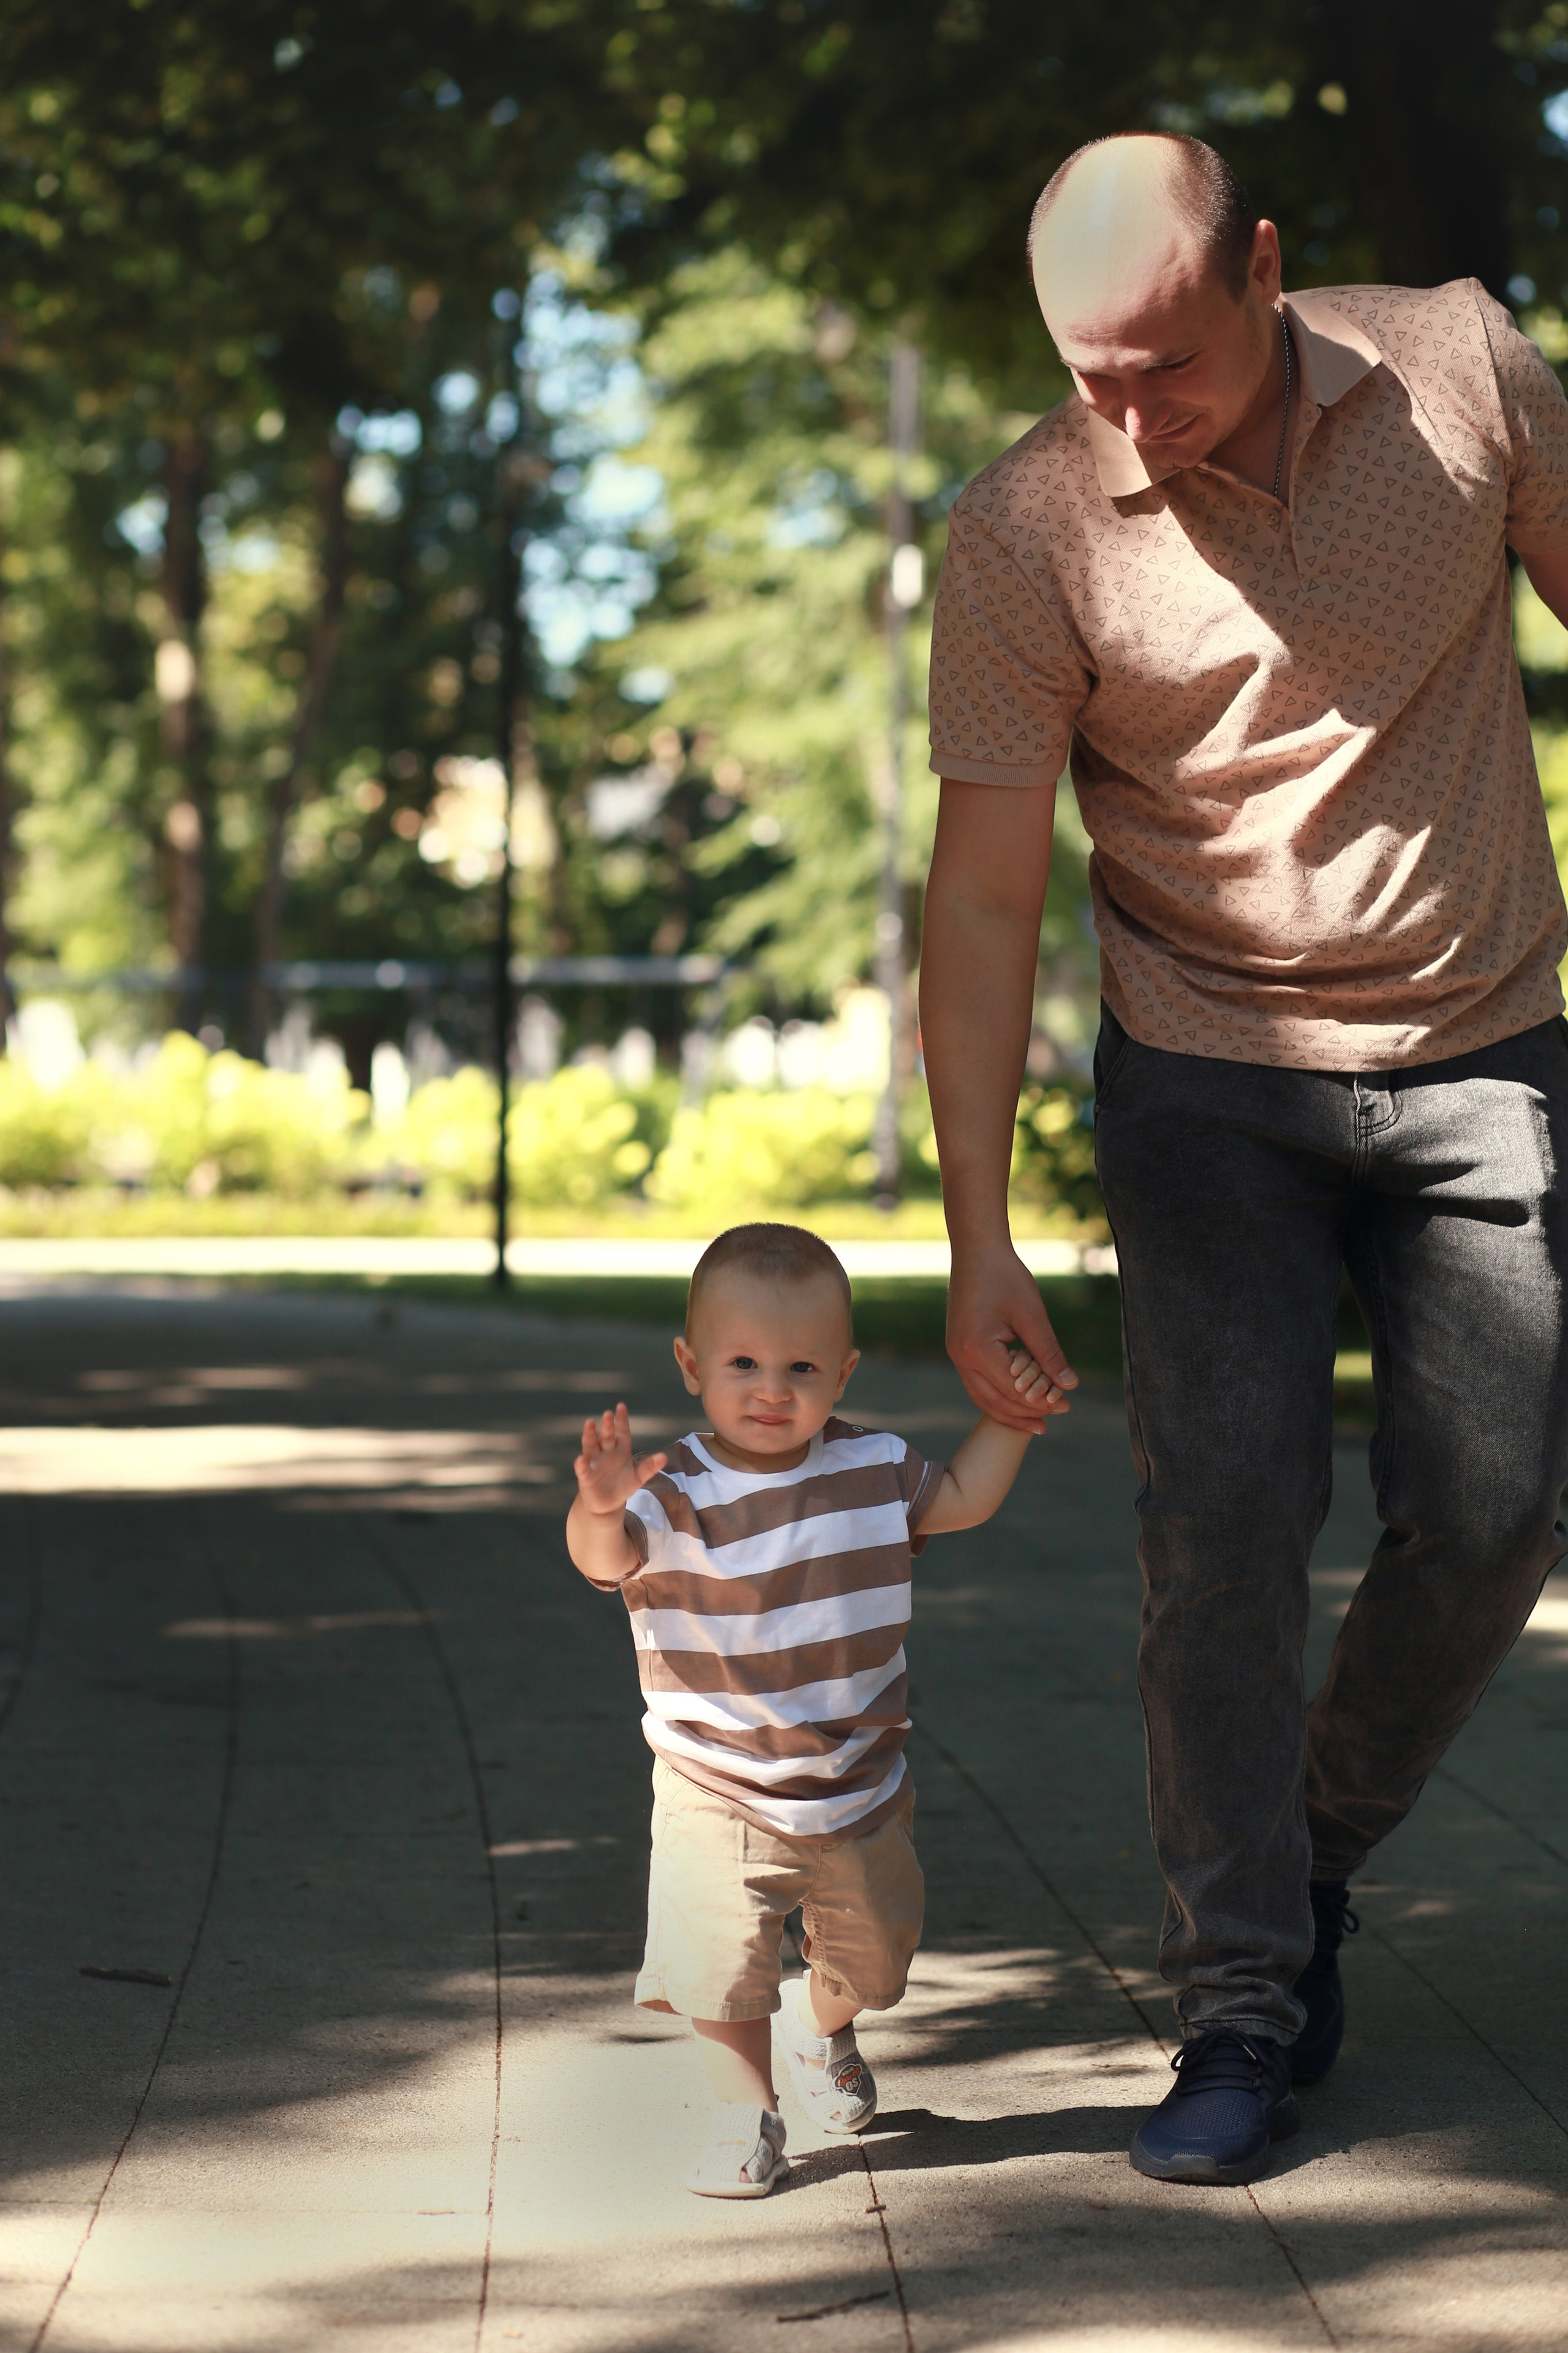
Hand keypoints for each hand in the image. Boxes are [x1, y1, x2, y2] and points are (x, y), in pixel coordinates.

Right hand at [574, 1403, 667, 1514]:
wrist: (608, 1504)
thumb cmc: (623, 1485)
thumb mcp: (639, 1477)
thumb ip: (650, 1467)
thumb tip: (664, 1457)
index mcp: (620, 1449)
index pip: (622, 1432)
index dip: (621, 1420)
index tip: (621, 1406)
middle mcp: (606, 1452)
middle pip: (606, 1436)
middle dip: (607, 1425)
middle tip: (608, 1414)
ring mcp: (594, 1463)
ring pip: (591, 1446)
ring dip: (590, 1435)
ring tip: (589, 1423)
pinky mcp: (586, 1476)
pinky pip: (582, 1469)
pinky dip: (581, 1464)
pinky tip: (581, 1459)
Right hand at [947, 1241, 1077, 1429]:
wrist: (976, 1250)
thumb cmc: (1005, 1277)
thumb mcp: (1032, 1315)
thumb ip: (1049, 1353)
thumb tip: (1070, 1385)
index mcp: (977, 1349)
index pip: (1012, 1390)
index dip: (1040, 1400)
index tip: (1066, 1404)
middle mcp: (960, 1357)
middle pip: (995, 1401)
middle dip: (1026, 1413)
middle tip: (1055, 1418)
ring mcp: (956, 1354)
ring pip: (982, 1398)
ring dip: (1010, 1412)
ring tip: (1037, 1422)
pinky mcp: (958, 1349)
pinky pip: (977, 1384)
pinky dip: (997, 1397)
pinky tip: (1017, 1400)